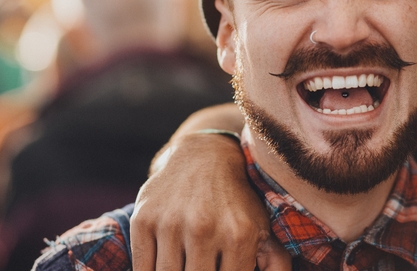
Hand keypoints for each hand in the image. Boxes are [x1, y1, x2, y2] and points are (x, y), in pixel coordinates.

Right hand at [130, 133, 290, 270]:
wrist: (205, 156)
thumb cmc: (238, 203)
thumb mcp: (263, 230)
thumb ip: (275, 266)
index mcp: (239, 236)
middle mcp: (204, 229)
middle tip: (201, 268)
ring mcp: (171, 223)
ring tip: (188, 266)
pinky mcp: (144, 219)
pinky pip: (141, 269)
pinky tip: (166, 267)